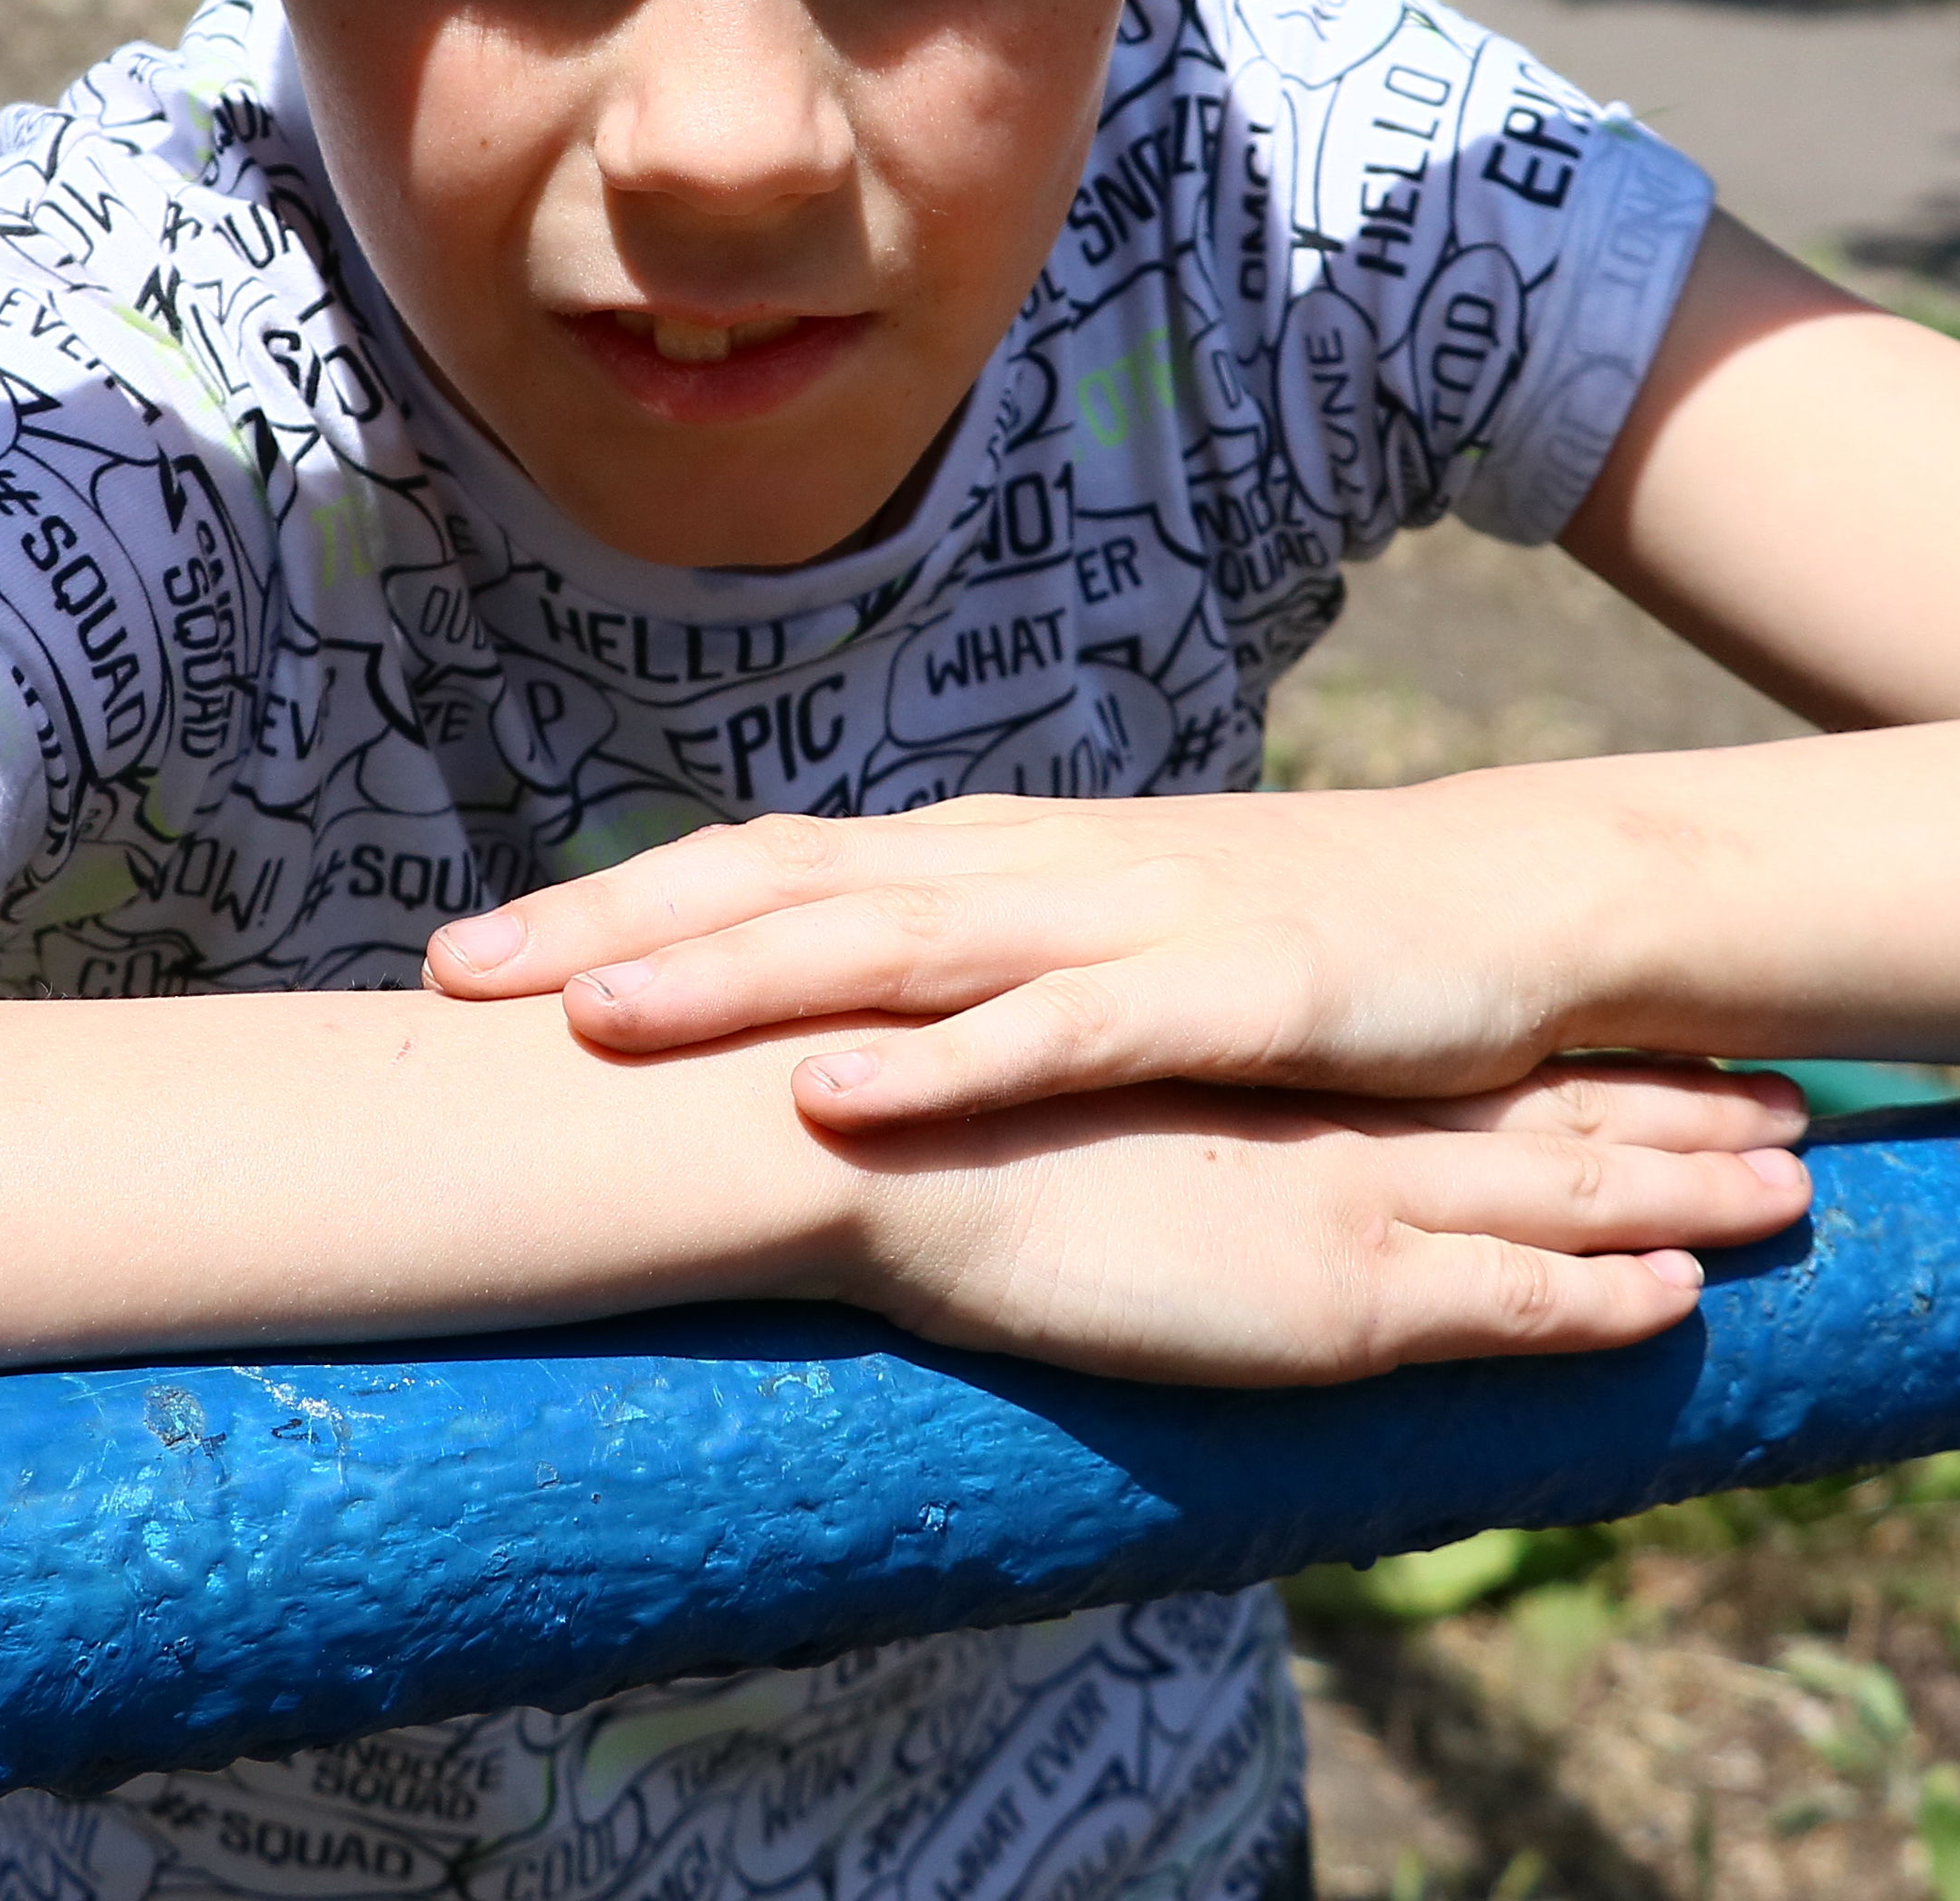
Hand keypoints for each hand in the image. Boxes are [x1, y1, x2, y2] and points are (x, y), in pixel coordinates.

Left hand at [432, 781, 1650, 1125]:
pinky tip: (833, 1096)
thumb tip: (818, 1041)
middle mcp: (1023, 871)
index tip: (463, 961)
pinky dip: (935, 1065)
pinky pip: (1050, 1034)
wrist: (1506, 905)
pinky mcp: (1215, 992)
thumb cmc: (1288, 952)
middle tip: (453, 978)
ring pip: (886, 945)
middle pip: (778, 888)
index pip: (759, 868)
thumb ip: (967, 985)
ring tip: (589, 1024)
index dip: (610, 905)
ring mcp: (1117, 921)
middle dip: (610, 931)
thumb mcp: (1098, 960)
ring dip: (732, 980)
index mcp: (985, 864)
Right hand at [830, 1063, 1812, 1384]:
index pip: (1449, 1057)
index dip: (1566, 1057)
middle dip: (1673, 1106)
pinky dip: (1597, 1298)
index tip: (1662, 1044)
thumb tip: (1108, 1104)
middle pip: (1538, 1106)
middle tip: (1795, 1103)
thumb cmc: (906, 1103)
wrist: (850, 1128)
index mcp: (1256, 1053)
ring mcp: (1335, 1193)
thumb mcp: (1022, 1068)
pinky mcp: (1322, 1285)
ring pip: (1558, 1189)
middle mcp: (1318, 1111)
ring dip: (1685, 1189)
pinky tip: (1679, 1297)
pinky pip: (1500, 1298)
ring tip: (1798, 1189)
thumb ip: (1091, 1074)